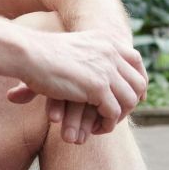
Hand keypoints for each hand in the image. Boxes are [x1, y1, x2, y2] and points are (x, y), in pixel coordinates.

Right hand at [4, 30, 146, 143]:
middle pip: (138, 83)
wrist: (30, 53)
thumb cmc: (42, 53)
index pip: (137, 61)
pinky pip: (113, 112)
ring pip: (129, 100)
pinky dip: (107, 124)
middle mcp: (112, 53)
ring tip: (102, 124)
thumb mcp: (75, 48)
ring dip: (118, 117)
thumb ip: (90, 57)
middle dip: (129, 103)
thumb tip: (97, 77)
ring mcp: (107, 69)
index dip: (138, 80)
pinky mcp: (98, 87)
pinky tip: (94, 129)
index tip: (136, 97)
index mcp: (107, 40)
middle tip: (114, 116)